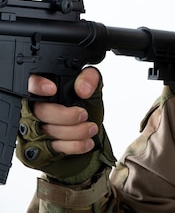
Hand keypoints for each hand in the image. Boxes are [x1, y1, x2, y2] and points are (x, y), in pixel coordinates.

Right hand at [17, 67, 115, 183]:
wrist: (87, 121)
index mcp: (44, 89)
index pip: (30, 83)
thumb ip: (89, 78)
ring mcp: (36, 128)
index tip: (52, 90)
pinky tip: (87, 142)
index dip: (37, 86)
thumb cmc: (83, 100)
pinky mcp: (41, 146)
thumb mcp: (90, 83)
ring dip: (73, 132)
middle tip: (83, 114)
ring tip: (91, 128)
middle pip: (41, 111)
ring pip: (47, 131)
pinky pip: (54, 148)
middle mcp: (35, 107)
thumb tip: (83, 90)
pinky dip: (73, 146)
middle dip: (65, 116)